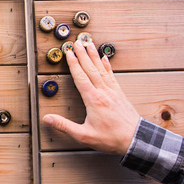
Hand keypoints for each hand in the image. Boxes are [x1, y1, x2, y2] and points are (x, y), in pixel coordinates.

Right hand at [42, 41, 139, 155]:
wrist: (135, 140)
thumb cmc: (111, 139)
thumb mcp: (84, 135)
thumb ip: (64, 126)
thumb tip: (48, 119)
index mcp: (93, 100)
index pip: (80, 77)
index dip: (73, 63)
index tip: (68, 52)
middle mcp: (103, 92)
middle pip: (90, 69)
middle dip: (82, 54)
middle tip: (77, 42)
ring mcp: (113, 92)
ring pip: (101, 69)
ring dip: (94, 56)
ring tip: (89, 44)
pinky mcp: (120, 94)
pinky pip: (112, 76)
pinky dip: (107, 66)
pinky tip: (105, 59)